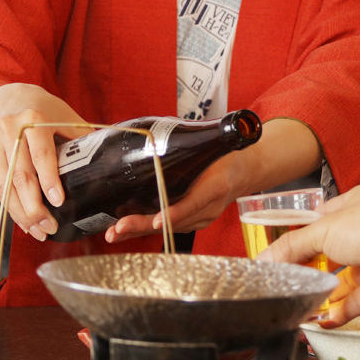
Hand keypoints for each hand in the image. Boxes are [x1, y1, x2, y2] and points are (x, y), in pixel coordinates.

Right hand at [0, 84, 88, 242]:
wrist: (8, 100)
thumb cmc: (44, 112)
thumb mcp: (65, 117)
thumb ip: (81, 138)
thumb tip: (109, 160)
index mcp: (32, 120)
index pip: (41, 154)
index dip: (49, 179)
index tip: (58, 201)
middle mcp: (9, 131)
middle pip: (20, 175)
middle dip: (34, 206)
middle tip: (50, 226)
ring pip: (5, 186)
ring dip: (21, 214)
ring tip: (39, 231)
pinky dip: (11, 208)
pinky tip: (25, 223)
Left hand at [104, 117, 316, 242]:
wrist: (246, 171)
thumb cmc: (229, 154)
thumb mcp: (218, 143)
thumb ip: (197, 139)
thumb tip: (161, 127)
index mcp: (217, 186)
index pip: (194, 203)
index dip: (174, 213)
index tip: (157, 220)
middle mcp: (209, 208)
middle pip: (174, 221)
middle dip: (144, 225)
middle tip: (119, 227)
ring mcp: (202, 218)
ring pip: (168, 228)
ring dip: (140, 230)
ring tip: (114, 233)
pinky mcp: (193, 221)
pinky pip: (168, 227)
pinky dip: (146, 229)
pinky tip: (124, 231)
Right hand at [258, 181, 359, 326]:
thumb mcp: (323, 228)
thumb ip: (292, 246)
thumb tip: (267, 258)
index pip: (325, 218)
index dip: (303, 233)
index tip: (281, 250)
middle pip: (333, 251)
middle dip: (311, 265)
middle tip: (287, 278)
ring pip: (345, 279)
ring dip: (323, 291)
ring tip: (299, 301)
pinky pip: (357, 301)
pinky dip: (338, 311)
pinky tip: (320, 319)